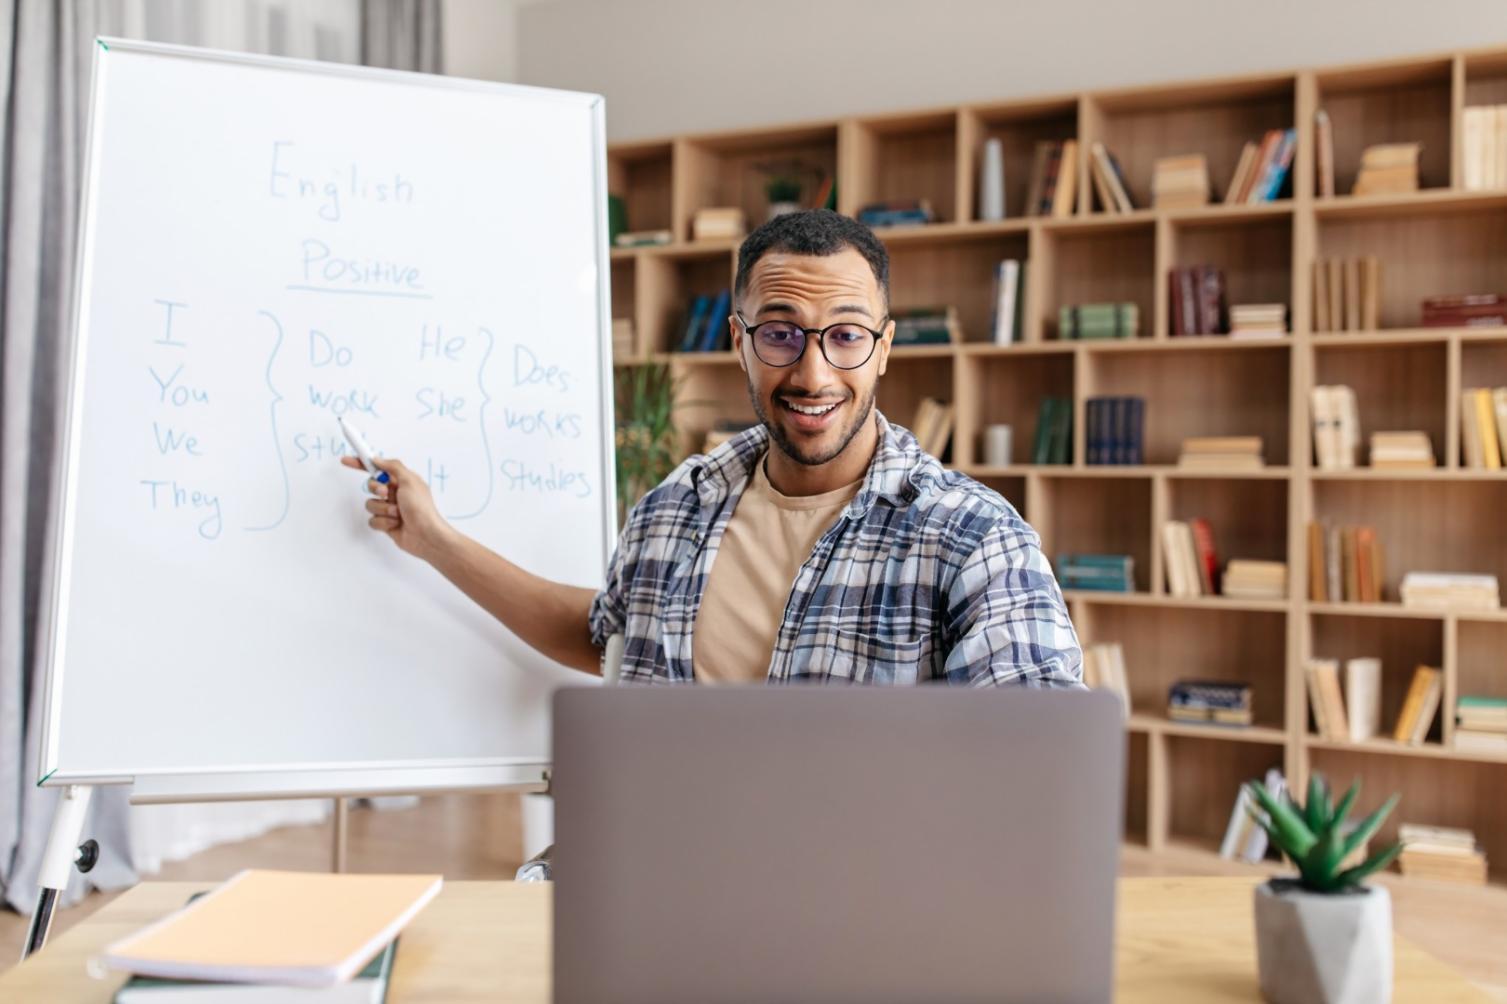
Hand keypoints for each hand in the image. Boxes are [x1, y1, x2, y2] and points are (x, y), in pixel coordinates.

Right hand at [340, 455, 454, 561]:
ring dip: (383, 509)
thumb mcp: (409, 481)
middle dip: (377, 490)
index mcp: (402, 480)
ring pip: (371, 504)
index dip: (362, 464)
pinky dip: (383, 522)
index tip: (346, 461)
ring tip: (397, 513)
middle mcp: (395, 493)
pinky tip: (395, 524)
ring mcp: (390, 508)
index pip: (378, 468)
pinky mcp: (386, 523)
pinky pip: (373, 520)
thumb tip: (377, 460)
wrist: (426, 535)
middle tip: (387, 494)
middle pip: (371, 486)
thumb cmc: (422, 508)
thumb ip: (393, 467)